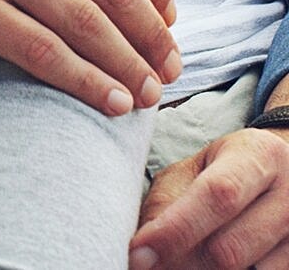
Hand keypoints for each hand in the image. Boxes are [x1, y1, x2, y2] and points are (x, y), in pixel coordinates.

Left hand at [131, 127, 288, 268]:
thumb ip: (169, 200)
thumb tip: (143, 247)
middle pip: (232, 248)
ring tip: (185, 257)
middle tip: (153, 261)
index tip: (140, 253)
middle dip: (184, 259)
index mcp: (258, 156)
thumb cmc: (228, 171)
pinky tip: (209, 265)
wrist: (284, 175)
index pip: (217, 195)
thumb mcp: (197, 169)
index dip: (176, 228)